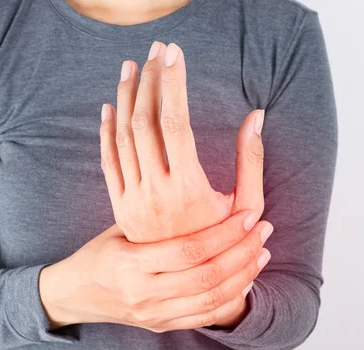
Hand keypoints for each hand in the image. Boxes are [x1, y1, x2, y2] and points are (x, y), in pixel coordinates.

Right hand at [39, 210, 272, 332]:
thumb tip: (201, 189)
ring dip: (244, 275)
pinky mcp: (162, 325)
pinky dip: (231, 298)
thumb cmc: (101, 252)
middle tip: (263, 230)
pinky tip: (246, 278)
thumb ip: (157, 216)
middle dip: (242, 252)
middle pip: (207, 277)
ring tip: (262, 252)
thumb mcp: (121, 227)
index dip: (224, 233)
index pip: (189, 250)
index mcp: (130, 264)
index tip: (248, 215)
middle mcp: (143, 294)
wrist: (78, 294)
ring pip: (212, 299)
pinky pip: (205, 316)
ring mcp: (154, 314)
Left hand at [100, 41, 265, 242]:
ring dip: (126, 98)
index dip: (173, 84)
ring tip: (131, 67)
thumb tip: (256, 116)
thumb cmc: (224, 241)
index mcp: (188, 188)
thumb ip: (251, 160)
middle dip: (149, 81)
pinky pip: (108, 161)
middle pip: (144, 123)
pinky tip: (110, 106)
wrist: (189, 282)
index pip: (175, 123)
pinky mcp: (120, 206)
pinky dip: (106, 131)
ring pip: (122, 137)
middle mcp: (155, 192)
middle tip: (156, 52)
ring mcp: (133, 200)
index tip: (175, 54)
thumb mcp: (247, 205)